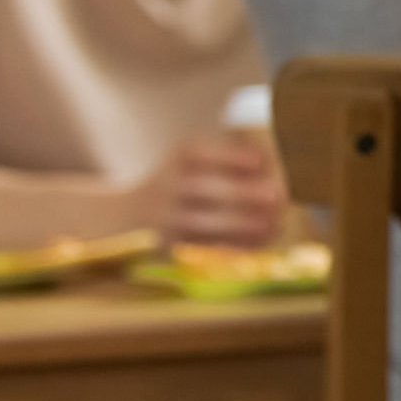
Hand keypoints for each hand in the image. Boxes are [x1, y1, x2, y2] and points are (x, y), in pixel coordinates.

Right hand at [148, 131, 287, 246]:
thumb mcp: (193, 161)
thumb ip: (228, 160)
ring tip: (269, 225)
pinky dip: (227, 247)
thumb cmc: (179, 182)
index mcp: (180, 158)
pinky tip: (252, 246)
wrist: (125, 216)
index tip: (258, 161)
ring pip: (202, 222)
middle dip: (242, 193)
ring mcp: (165, 216)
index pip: (199, 153)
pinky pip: (200, 246)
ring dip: (239, 225)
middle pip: (203, 188)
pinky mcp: (167, 243)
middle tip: (276, 195)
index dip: (229, 157)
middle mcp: (168, 184)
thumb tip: (273, 165)